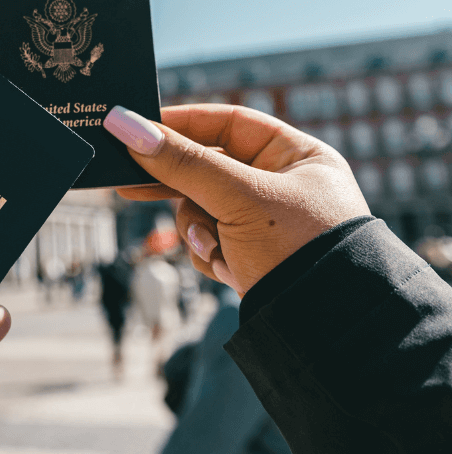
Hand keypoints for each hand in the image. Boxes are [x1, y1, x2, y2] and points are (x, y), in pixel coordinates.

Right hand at [104, 104, 369, 293]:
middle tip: (128, 184)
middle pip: (208, 169)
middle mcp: (282, 184)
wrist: (327, 330)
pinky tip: (229, 269)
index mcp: (296, 156)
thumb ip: (181, 162)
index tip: (137, 129)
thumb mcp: (237, 197)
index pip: (228, 123)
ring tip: (214, 248)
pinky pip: (210, 241)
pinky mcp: (252, 256)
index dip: (182, 124)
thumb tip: (124, 124)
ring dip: (198, 230)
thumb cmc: (299, 248)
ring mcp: (265, 223)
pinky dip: (211, 254)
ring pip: (201, 209)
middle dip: (177, 185)